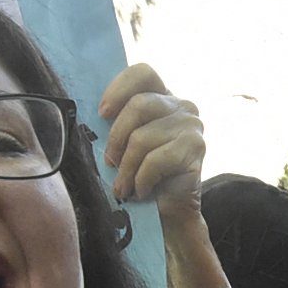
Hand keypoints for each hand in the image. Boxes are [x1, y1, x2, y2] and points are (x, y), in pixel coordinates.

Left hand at [98, 63, 205, 222]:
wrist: (169, 213)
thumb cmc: (143, 176)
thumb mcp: (126, 142)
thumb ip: (117, 120)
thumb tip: (91, 112)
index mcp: (164, 98)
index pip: (143, 73)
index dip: (119, 88)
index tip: (102, 113)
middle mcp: (183, 107)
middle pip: (139, 105)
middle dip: (117, 137)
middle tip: (109, 162)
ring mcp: (193, 127)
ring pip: (143, 137)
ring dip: (127, 168)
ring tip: (123, 187)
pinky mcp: (197, 149)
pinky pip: (156, 159)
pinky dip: (142, 179)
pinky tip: (141, 191)